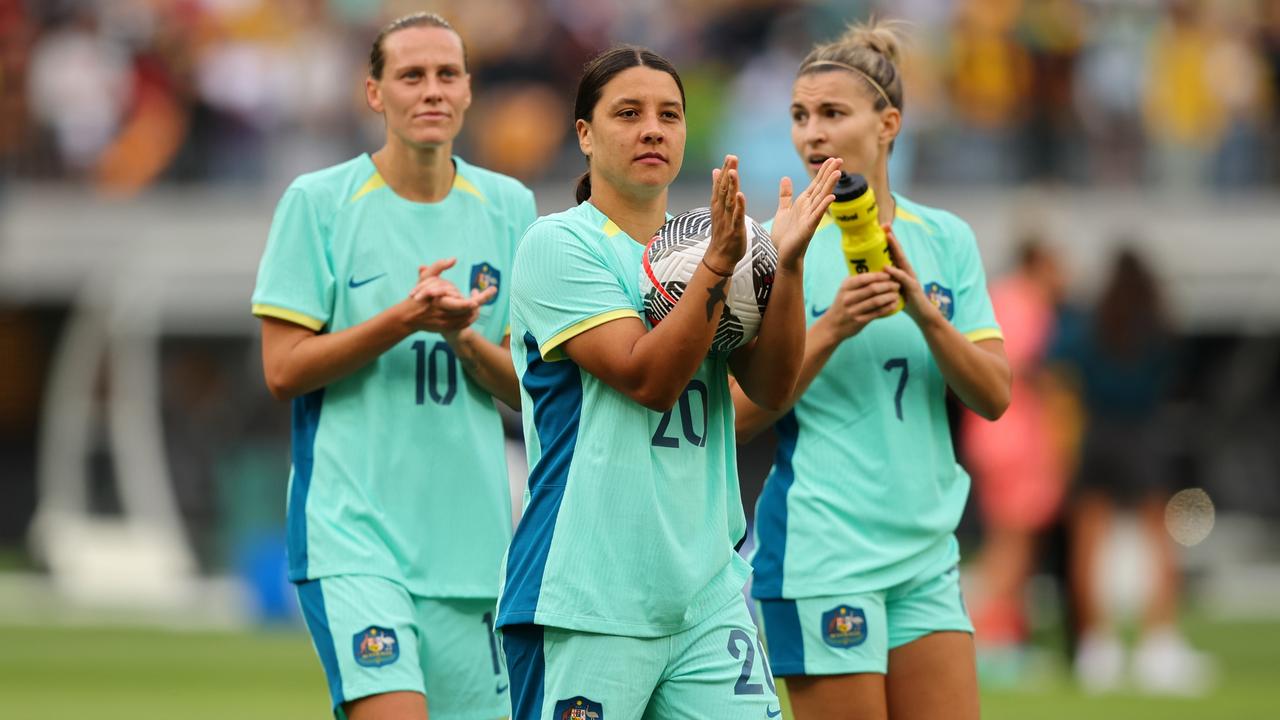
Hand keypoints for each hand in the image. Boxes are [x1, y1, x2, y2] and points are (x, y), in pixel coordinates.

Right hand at [402, 257, 490, 332]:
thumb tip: (453, 259)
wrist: (409, 317)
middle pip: (468, 311)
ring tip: (481, 297)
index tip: (483, 296)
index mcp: (440, 302)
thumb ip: (438, 266)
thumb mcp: (425, 279)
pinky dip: (469, 317)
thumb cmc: (417, 296)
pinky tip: (473, 309)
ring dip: (475, 309)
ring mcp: (447, 323)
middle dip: (480, 300)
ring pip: (468, 317)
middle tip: (492, 290)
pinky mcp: (447, 329)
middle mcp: (444, 315)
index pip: (462, 304)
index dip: (473, 302)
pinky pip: (463, 324)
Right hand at [705, 155, 745, 273]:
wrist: (719, 257)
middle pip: (724, 189)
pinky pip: (737, 216)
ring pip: (729, 200)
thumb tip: (716, 171)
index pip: (721, 184)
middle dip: (728, 173)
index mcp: (718, 205)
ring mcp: (727, 220)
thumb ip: (718, 190)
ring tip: (733, 172)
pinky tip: (741, 195)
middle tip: (732, 158)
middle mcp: (721, 210)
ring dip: (731, 186)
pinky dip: (739, 206)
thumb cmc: (721, 232)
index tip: (730, 157)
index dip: (725, 170)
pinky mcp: (735, 230)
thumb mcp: (718, 209)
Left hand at [769, 158, 841, 269]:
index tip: (832, 159)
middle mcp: (810, 209)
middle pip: (821, 188)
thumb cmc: (784, 236)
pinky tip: (831, 197)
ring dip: (830, 186)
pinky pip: (817, 215)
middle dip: (829, 174)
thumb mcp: (783, 211)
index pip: (815, 184)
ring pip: (822, 198)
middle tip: (840, 159)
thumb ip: (785, 195)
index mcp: (804, 203)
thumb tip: (786, 178)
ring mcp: (810, 218)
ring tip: (838, 173)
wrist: (783, 255)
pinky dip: (824, 206)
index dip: (823, 172)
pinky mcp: (808, 228)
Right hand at [816, 271, 900, 341]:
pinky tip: (894, 304)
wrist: (833, 325)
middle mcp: (848, 298)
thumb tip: (878, 270)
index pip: (864, 278)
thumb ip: (858, 282)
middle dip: (888, 285)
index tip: (889, 274)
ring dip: (890, 296)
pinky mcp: (860, 320)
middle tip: (897, 284)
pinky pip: (877, 313)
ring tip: (897, 293)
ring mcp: (854, 310)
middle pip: (872, 289)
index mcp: (846, 287)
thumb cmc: (843, 304)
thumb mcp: (844, 290)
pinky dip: (888, 308)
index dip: (879, 276)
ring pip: (877, 301)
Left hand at [882, 226, 938, 325]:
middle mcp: (907, 270)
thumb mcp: (892, 288)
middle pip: (898, 251)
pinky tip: (887, 266)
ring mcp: (911, 277)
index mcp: (901, 270)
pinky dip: (895, 272)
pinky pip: (903, 278)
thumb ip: (884, 280)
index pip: (893, 252)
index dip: (888, 240)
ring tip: (888, 237)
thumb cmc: (905, 301)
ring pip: (902, 260)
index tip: (881, 227)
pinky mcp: (913, 287)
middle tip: (885, 225)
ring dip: (895, 248)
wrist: (921, 314)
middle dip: (892, 238)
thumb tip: (868, 275)